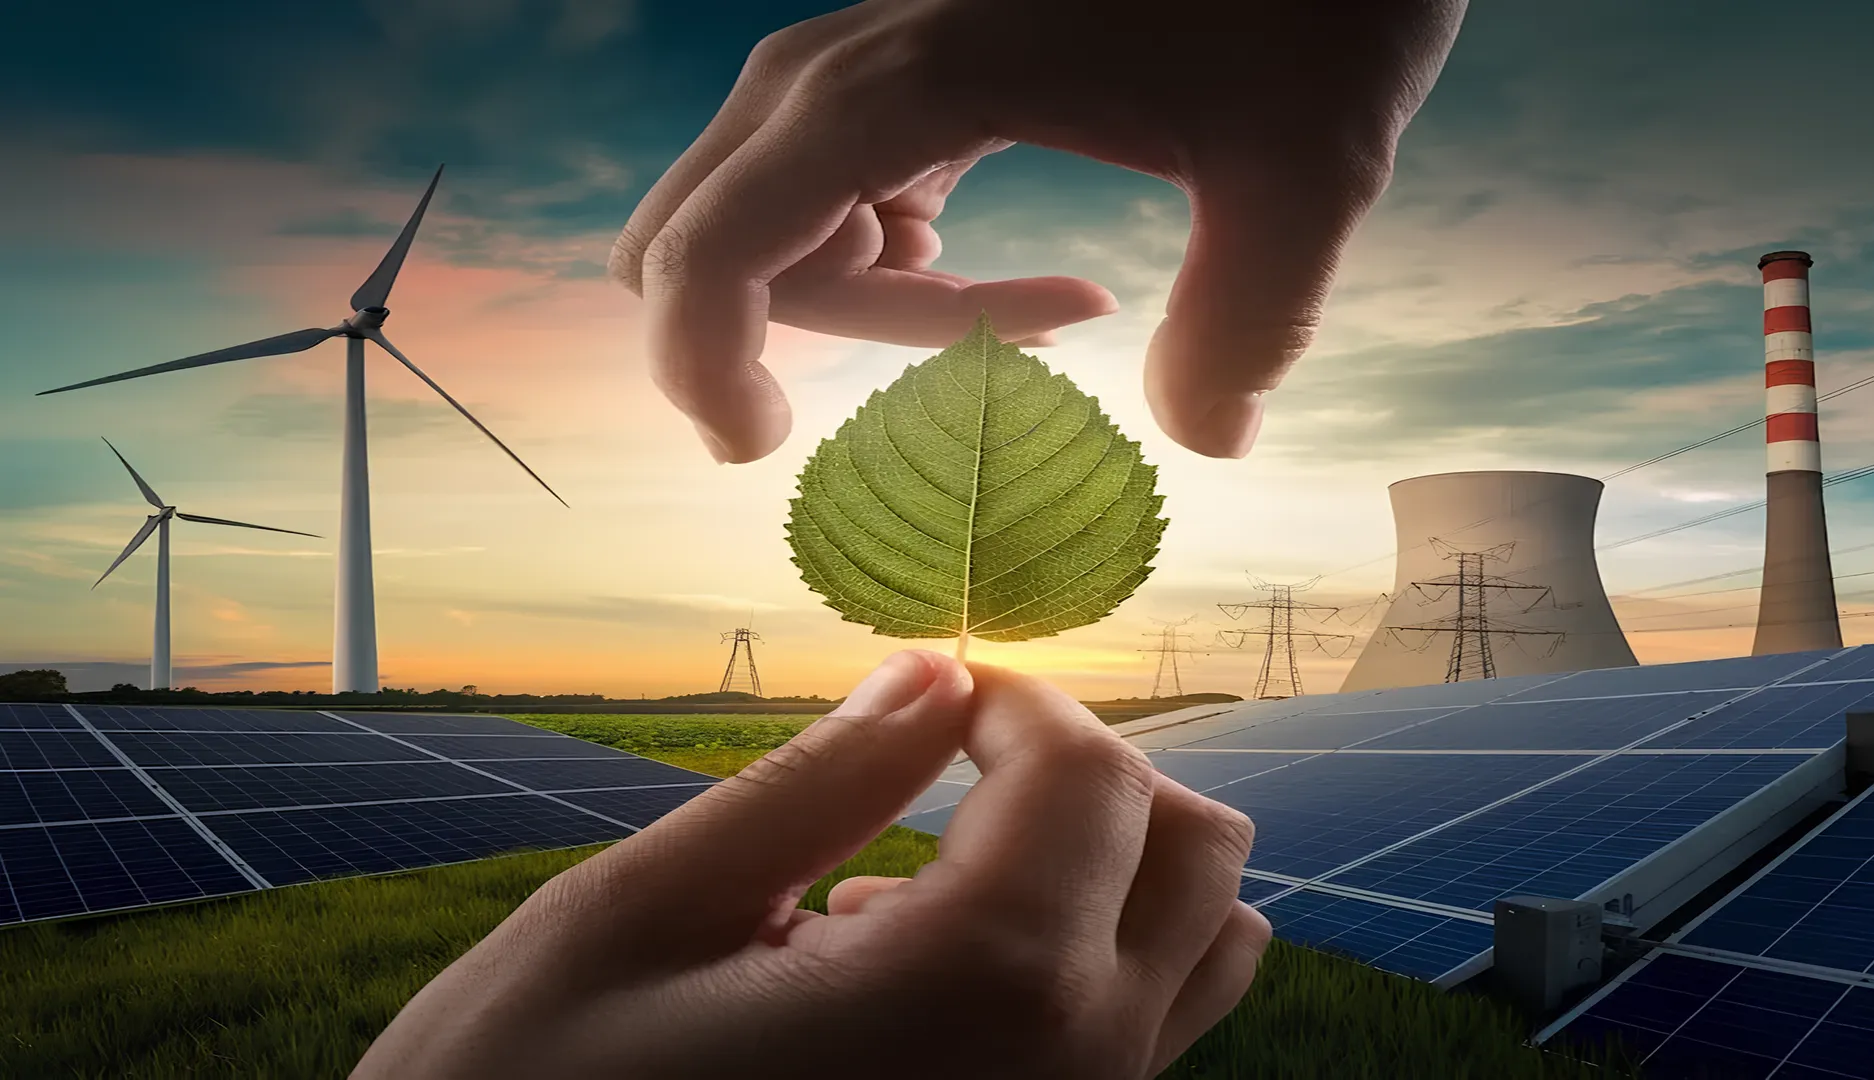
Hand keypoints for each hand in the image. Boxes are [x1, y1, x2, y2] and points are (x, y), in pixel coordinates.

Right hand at [351, 650, 1270, 1078]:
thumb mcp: (647, 914)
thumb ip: (817, 780)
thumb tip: (931, 672)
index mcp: (982, 987)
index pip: (1093, 778)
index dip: (1019, 697)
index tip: (937, 687)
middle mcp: (1074, 1075)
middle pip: (1194, 852)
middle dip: (1086, 770)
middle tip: (951, 759)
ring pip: (1205, 948)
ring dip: (1110, 861)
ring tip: (949, 863)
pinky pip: (1142, 1034)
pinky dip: (1085, 955)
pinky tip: (921, 967)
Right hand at [609, 0, 1466, 463]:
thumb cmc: (1308, 6)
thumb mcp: (1305, 170)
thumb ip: (1248, 322)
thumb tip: (1210, 439)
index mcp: (899, 85)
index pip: (706, 248)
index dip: (695, 366)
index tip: (760, 449)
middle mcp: (844, 68)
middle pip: (701, 241)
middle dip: (779, 339)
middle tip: (952, 381)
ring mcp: (864, 69)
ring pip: (764, 229)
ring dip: (874, 312)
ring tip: (1049, 314)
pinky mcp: (905, 84)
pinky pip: (835, 206)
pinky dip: (899, 276)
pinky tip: (1043, 289)